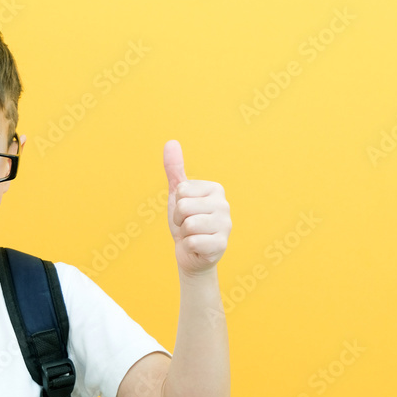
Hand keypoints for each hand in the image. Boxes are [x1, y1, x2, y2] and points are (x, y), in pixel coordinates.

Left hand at [163, 140, 230, 275]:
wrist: (191, 253)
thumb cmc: (185, 222)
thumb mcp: (177, 195)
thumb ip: (174, 169)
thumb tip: (171, 142)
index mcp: (215, 189)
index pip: (181, 190)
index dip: (177, 203)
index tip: (185, 212)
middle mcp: (224, 205)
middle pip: (184, 206)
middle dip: (179, 219)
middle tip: (187, 226)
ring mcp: (226, 225)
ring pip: (188, 224)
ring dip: (184, 233)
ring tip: (192, 235)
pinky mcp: (221, 245)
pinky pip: (192, 242)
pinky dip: (189, 247)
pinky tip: (198, 247)